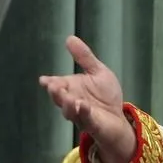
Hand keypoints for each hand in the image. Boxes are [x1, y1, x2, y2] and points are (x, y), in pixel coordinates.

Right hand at [38, 36, 135, 162]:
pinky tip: (82, 105)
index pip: (57, 84)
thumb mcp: (97, 72)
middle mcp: (72, 102)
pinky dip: (83, 112)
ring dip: (67, 104)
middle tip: (52, 86)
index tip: (44, 80)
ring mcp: (80, 114)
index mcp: (71, 88)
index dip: (50, 83)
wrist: (118, 118)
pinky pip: (85, 119)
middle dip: (56, 93)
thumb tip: (69, 38)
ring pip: (69, 111)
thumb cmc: (105, 96)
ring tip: (68, 97)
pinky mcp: (92, 124)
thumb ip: (84, 57)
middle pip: (60, 98)